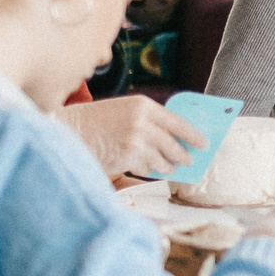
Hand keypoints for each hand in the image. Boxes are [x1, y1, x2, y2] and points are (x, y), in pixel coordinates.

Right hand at [56, 96, 199, 177]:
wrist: (70, 130)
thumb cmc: (98, 121)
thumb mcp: (125, 111)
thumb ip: (149, 121)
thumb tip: (175, 140)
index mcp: (144, 105)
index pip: (178, 121)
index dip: (193, 134)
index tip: (204, 143)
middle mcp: (143, 121)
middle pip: (174, 144)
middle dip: (183, 155)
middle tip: (188, 160)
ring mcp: (136, 141)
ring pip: (162, 159)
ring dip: (166, 166)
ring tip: (168, 167)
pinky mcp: (128, 158)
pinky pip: (146, 169)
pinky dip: (147, 170)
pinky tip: (143, 167)